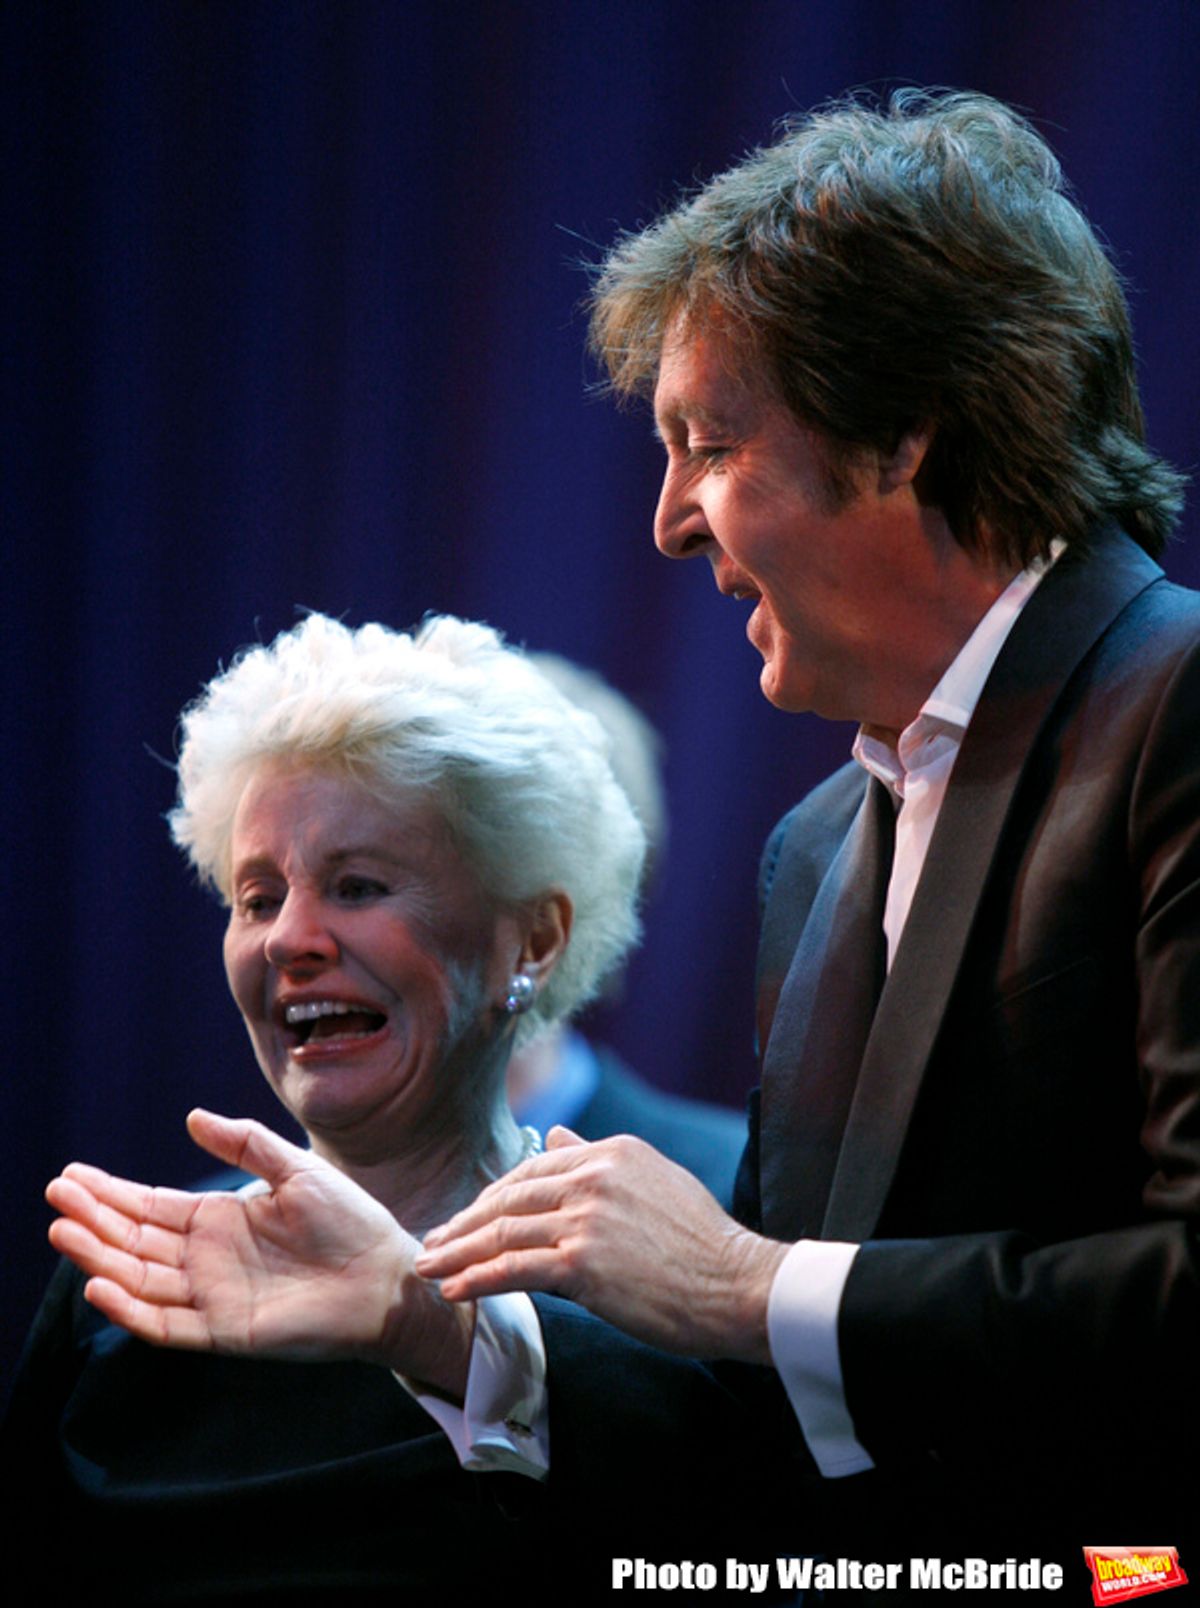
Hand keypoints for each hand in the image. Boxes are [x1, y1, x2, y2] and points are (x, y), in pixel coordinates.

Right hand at [46, 1108, 472, 1395]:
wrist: (386, 1275)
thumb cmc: (349, 1220)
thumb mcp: (295, 1170)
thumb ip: (246, 1143)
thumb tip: (191, 1117)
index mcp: (219, 1220)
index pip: (150, 1206)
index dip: (110, 1192)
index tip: (71, 1175)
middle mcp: (206, 1259)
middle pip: (134, 1240)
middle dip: (94, 1218)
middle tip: (55, 1195)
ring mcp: (211, 1296)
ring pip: (139, 1279)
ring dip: (100, 1257)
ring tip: (63, 1231)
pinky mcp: (224, 1330)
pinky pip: (166, 1324)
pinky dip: (131, 1308)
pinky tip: (101, 1284)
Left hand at [417, 1127, 786, 1361]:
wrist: (739, 1286)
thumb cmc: (704, 1243)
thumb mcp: (654, 1179)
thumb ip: (600, 1159)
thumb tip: (557, 1137)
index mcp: (612, 1151)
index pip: (535, 1167)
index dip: (495, 1194)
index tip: (469, 1216)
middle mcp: (595, 1176)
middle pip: (511, 1196)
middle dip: (465, 1222)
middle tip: (434, 1242)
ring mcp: (587, 1218)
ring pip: (504, 1232)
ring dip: (458, 1251)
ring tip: (429, 1267)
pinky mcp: (583, 1263)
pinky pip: (515, 1268)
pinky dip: (477, 1278)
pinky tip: (453, 1289)